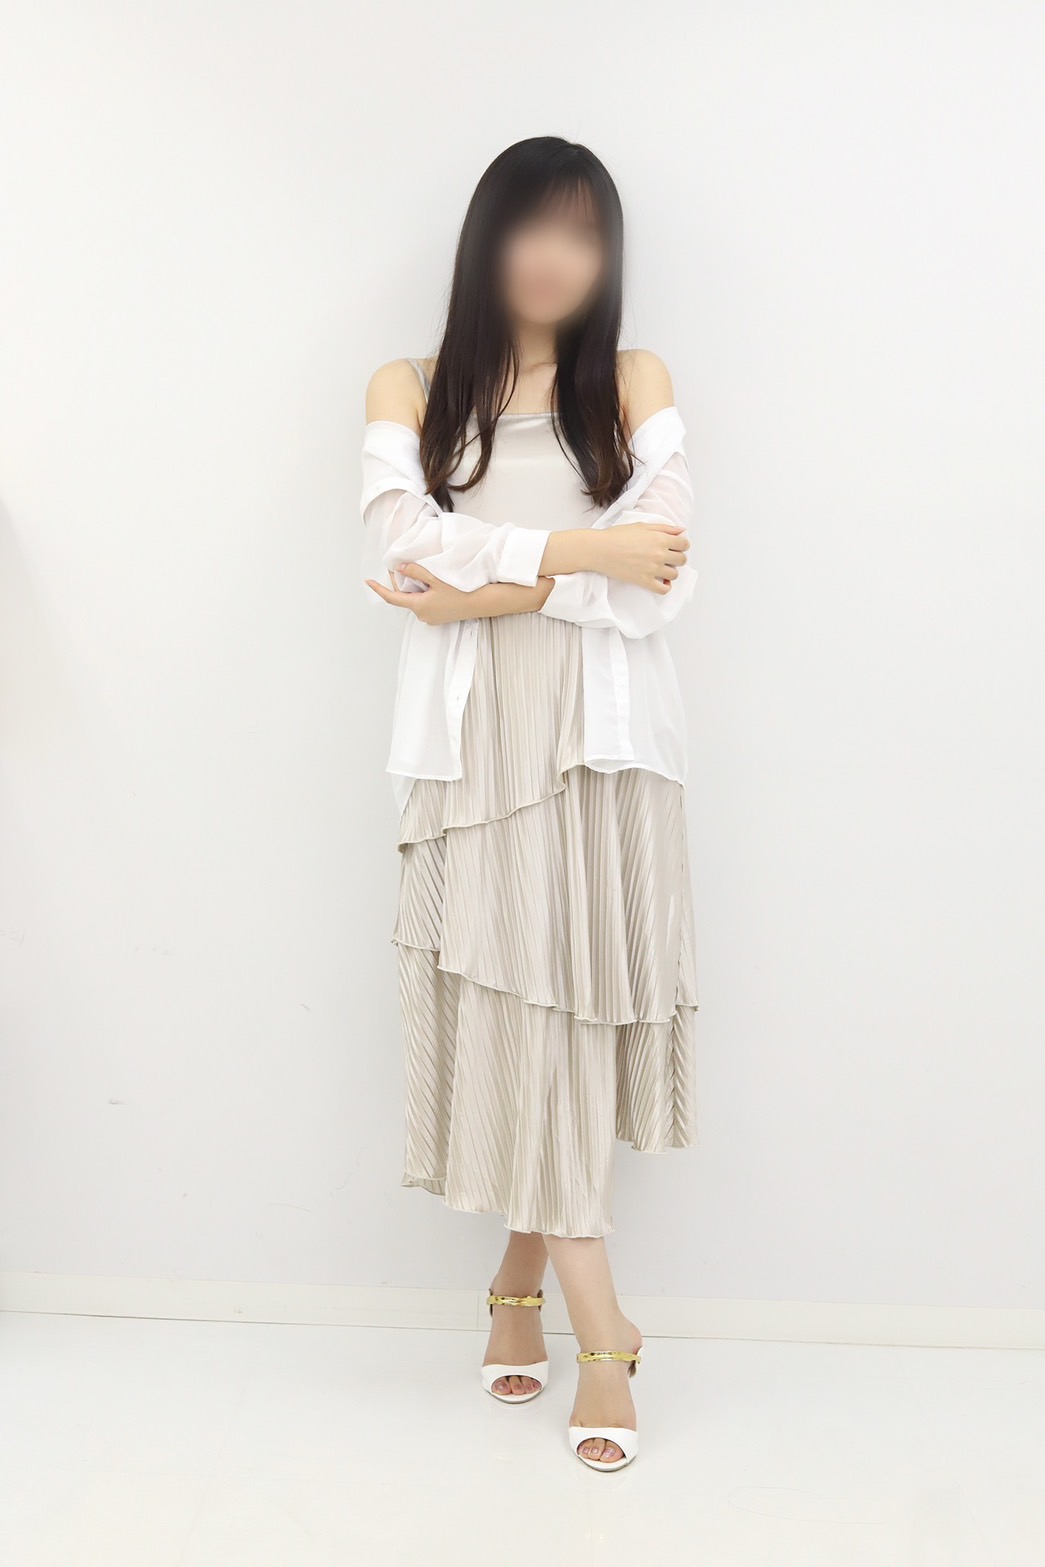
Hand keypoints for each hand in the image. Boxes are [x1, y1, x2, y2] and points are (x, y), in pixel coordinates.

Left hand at [366, 565, 552, 622]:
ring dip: (413, 587)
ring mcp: (431, 618)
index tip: (368, 582)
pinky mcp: (439, 616)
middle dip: (400, 583)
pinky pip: (424, 604)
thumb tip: (400, 568)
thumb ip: (416, 572)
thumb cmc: (461, 592)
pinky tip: (430, 584)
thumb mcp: (435, 579)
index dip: (379, 589)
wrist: (482, 603)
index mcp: (418, 606)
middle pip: (404, 597)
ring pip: (414, 600)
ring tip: (417, 573)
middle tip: (400, 567)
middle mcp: (422, 615)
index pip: (392, 598)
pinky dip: (422, 593)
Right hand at [589, 522, 689, 593]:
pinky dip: (665, 586)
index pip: (684, 544)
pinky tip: (661, 581)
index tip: (676, 546)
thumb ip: (664, 528)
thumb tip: (681, 530)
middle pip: (682, 560)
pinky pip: (664, 589)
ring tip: (661, 568)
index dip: (682, 545)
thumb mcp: (642, 526)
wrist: (600, 550)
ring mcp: (653, 569)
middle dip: (677, 558)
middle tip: (668, 557)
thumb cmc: (618, 536)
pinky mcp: (644, 581)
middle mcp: (660, 554)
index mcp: (660, 539)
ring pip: (675, 575)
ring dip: (670, 571)